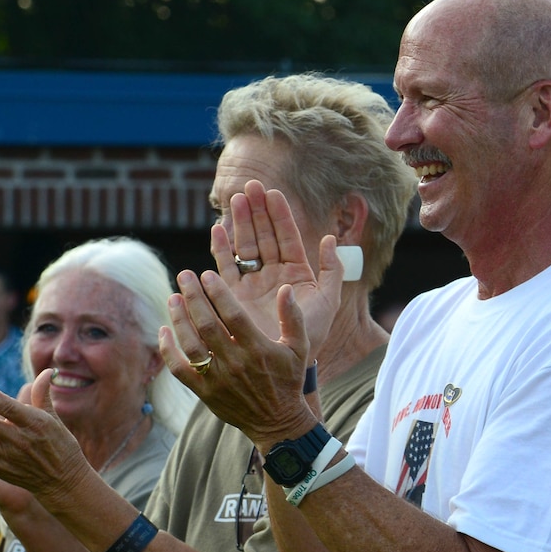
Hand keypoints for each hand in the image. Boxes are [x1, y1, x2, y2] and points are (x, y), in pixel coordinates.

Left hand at [163, 254, 330, 448]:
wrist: (278, 423)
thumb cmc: (288, 381)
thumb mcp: (299, 349)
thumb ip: (293, 318)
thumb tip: (286, 289)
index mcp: (257, 349)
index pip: (233, 314)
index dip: (218, 292)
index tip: (206, 274)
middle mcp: (235, 362)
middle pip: (207, 324)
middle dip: (193, 297)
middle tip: (184, 276)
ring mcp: (217, 378)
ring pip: (191, 343)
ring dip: (178, 318)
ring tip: (173, 298)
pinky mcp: (205, 392)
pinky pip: (180, 369)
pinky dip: (168, 350)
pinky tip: (164, 331)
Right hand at [211, 181, 342, 359]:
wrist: (287, 365)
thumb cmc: (311, 337)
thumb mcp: (327, 302)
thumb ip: (332, 271)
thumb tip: (330, 238)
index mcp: (296, 273)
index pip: (287, 237)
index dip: (280, 215)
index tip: (273, 193)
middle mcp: (273, 274)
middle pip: (264, 236)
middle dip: (258, 211)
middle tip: (251, 186)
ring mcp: (253, 283)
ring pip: (246, 246)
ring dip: (241, 223)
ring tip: (236, 199)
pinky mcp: (234, 295)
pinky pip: (227, 267)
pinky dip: (222, 249)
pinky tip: (218, 229)